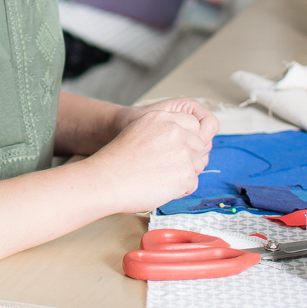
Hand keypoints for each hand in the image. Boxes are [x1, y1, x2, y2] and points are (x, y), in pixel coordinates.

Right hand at [87, 102, 216, 213]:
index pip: (192, 124)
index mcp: (163, 117)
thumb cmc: (117, 161)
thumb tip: (181, 142)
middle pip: (198, 145)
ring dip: (183, 174)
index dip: (187, 140)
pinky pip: (192, 183)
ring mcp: (182, 152)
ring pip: (197, 165)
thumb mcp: (138, 130)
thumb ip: (161, 130)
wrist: (108, 180)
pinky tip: (160, 187)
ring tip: (159, 178)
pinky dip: (180, 190)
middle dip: (187, 158)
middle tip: (164, 169)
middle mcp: (175, 131)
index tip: (175, 151)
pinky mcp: (186, 174)